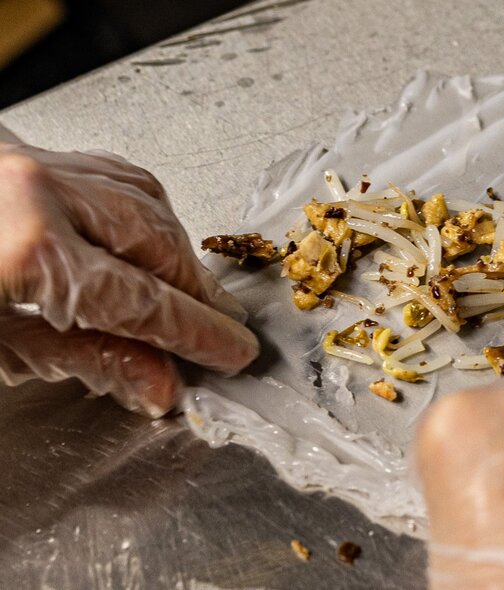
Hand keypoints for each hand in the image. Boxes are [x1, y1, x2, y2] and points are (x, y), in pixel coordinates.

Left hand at [0, 144, 258, 416]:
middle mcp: (36, 190)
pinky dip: (143, 211)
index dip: (197, 332)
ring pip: (142, 200)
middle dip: (197, 292)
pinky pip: (111, 174)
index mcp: (26, 246)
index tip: (230, 351)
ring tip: (194, 293)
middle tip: (222, 329)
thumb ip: (84, 361)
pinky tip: (151, 241)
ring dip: (177, 251)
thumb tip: (158, 383)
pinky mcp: (23, 152)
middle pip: (155, 242)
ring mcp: (31, 162)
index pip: (143, 300)